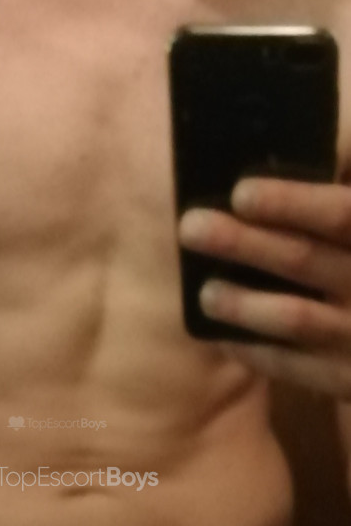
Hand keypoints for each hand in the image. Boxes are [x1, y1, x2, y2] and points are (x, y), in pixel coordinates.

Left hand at [179, 178, 350, 399]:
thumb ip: (347, 178)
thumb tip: (315, 144)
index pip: (342, 214)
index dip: (293, 202)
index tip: (240, 193)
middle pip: (306, 260)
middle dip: (244, 243)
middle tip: (191, 227)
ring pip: (297, 318)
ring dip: (243, 303)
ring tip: (206, 292)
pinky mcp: (349, 381)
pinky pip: (293, 367)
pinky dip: (254, 350)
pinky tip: (221, 336)